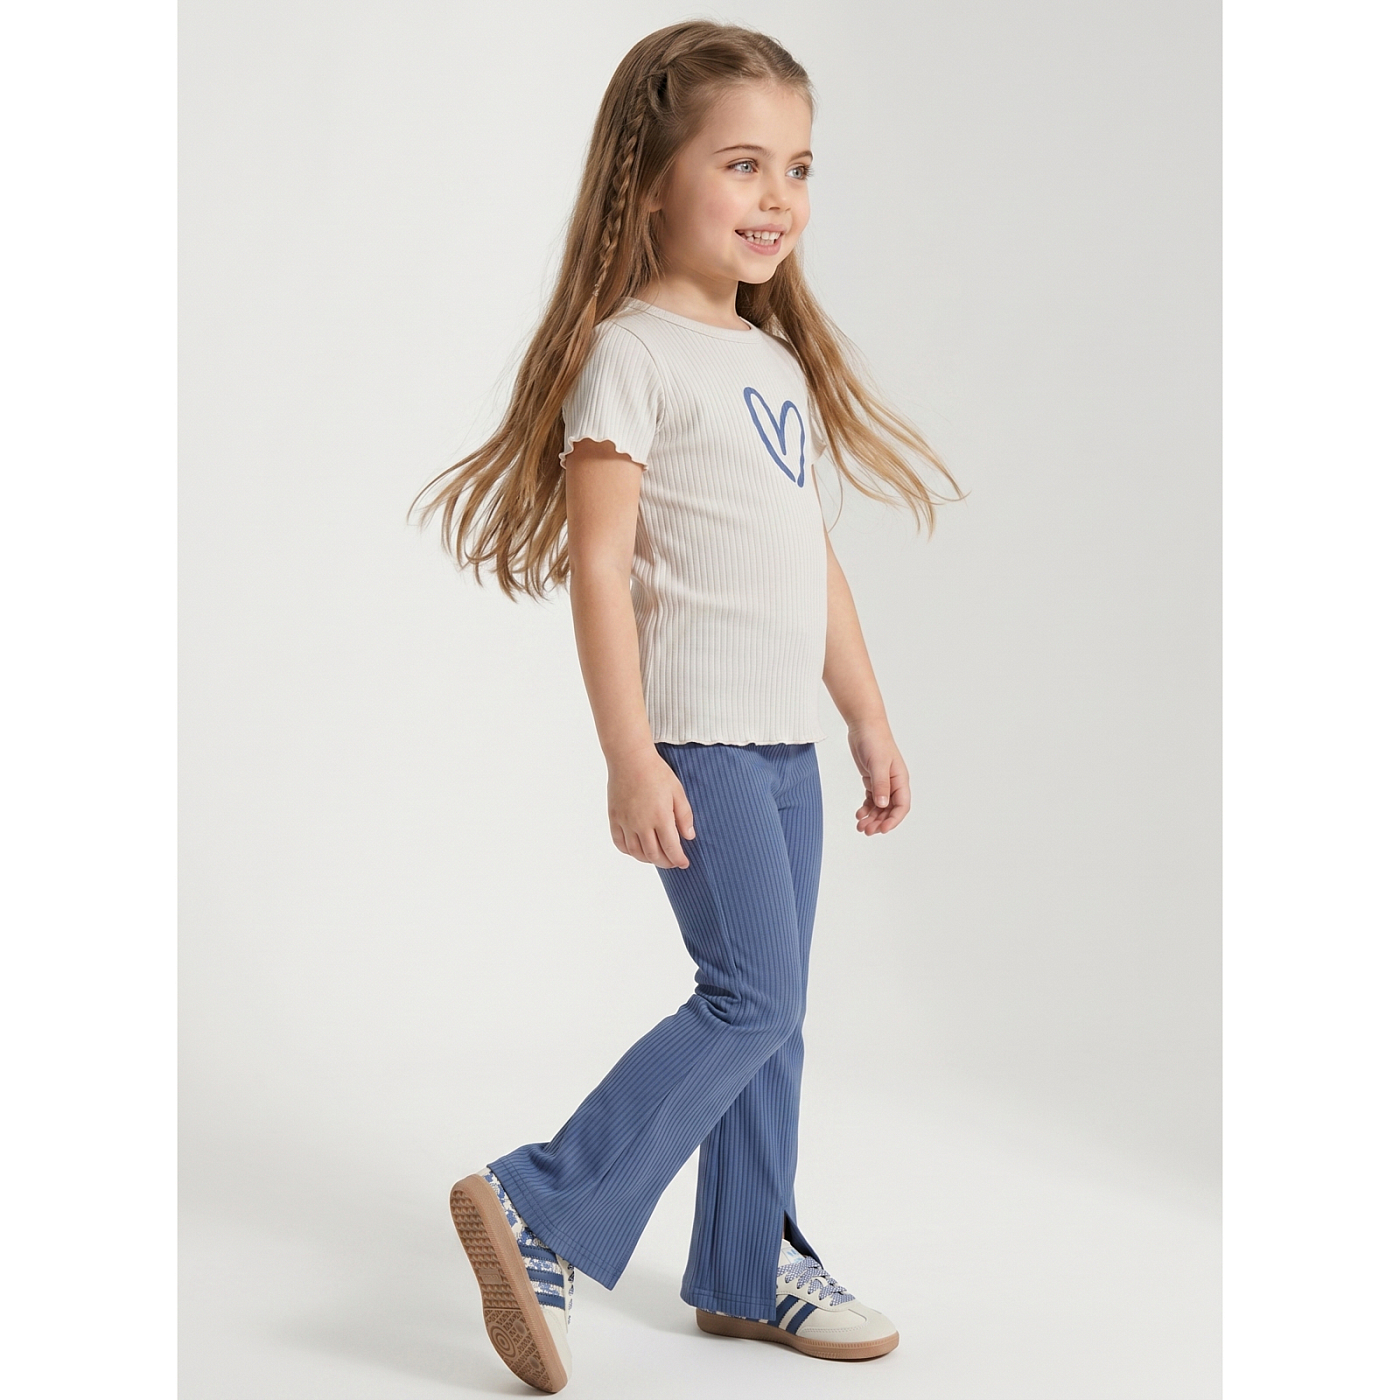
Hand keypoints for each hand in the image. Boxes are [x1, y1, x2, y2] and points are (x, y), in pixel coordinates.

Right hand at [606, 749, 696, 868]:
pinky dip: (630, 851)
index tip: (684, 863)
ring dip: (648, 859)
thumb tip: (689, 837)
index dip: (678, 859)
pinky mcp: (614, 818)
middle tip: (673, 862)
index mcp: (660, 817)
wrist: (630, 759)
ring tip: (657, 858)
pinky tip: (637, 850)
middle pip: (654, 855)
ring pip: (636, 853)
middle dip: (666, 862)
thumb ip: (684, 816)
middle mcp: (641, 824)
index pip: (671, 848)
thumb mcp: (677, 792)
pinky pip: (620, 843)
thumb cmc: (656, 772)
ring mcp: (626, 822)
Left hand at [847, 720, 910, 835]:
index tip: (882, 829)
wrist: (864, 725)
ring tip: (860, 826)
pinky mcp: (872, 779)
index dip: (893, 820)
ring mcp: (883, 782)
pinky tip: (858, 814)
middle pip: (890, 810)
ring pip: (880, 807)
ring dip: (871, 818)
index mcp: (900, 779)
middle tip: (866, 831)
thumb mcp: (877, 763)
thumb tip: (882, 805)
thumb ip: (880, 785)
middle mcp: (893, 783)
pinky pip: (871, 799)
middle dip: (879, 822)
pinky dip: (866, 808)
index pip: (902, 806)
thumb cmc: (875, 740)